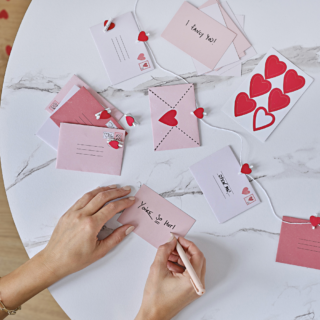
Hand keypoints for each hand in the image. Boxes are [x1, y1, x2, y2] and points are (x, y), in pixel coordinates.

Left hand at [0, 185, 135, 317]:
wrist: (53, 261)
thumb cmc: (75, 259)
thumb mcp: (100, 251)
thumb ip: (116, 237)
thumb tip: (129, 227)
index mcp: (90, 225)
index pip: (111, 208)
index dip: (124, 202)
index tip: (131, 200)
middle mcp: (81, 215)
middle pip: (102, 197)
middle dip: (117, 192)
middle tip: (126, 190)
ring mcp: (73, 213)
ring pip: (91, 194)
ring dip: (105, 189)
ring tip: (115, 187)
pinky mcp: (68, 213)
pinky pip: (82, 198)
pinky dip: (92, 193)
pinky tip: (98, 192)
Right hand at [135, 236, 205, 319]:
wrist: (153, 315)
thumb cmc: (155, 298)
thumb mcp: (157, 268)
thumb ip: (164, 250)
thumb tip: (171, 241)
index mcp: (192, 280)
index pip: (197, 255)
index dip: (187, 244)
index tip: (178, 239)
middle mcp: (197, 285)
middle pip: (197, 259)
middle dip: (184, 250)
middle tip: (173, 245)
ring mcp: (195, 288)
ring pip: (193, 265)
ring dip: (182, 257)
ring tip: (168, 253)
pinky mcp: (190, 290)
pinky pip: (189, 273)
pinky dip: (181, 265)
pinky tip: (169, 263)